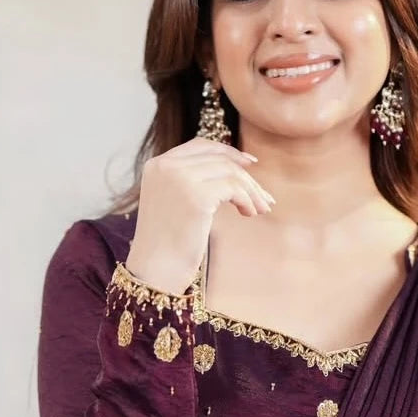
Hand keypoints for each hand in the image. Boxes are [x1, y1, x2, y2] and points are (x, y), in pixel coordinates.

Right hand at [125, 137, 274, 294]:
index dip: (228, 151)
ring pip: (230, 172)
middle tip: (264, 198)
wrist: (153, 271)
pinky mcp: (197, 196)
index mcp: (157, 165)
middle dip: (246, 177)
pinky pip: (234, 188)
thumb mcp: (173, 203)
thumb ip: (191, 183)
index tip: (250, 163)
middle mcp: (166, 166)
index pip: (199, 145)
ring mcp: (180, 179)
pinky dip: (247, 200)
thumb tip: (233, 171)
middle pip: (219, 158)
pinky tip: (250, 214)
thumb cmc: (166, 245)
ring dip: (251, 191)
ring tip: (260, 209)